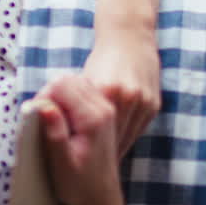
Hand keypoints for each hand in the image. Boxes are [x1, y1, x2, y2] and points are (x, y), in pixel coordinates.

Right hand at [31, 74, 122, 204]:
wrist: (100, 197)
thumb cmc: (78, 185)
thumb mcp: (61, 162)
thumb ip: (54, 132)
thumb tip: (44, 106)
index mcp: (93, 118)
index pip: (62, 85)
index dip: (43, 96)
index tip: (37, 117)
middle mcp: (103, 108)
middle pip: (69, 79)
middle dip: (50, 93)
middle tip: (42, 118)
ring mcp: (106, 108)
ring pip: (75, 82)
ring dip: (58, 95)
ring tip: (52, 120)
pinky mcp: (104, 112)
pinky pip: (82, 91)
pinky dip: (68, 99)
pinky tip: (63, 120)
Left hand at [81, 26, 161, 157]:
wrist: (131, 38)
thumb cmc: (103, 58)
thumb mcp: (84, 79)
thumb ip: (73, 101)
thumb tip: (51, 119)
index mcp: (105, 91)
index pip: (92, 130)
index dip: (82, 148)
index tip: (72, 162)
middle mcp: (126, 97)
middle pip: (110, 137)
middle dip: (97, 153)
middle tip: (85, 166)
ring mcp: (143, 102)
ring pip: (124, 137)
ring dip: (112, 149)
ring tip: (100, 162)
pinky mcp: (153, 105)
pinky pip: (137, 131)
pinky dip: (125, 139)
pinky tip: (115, 148)